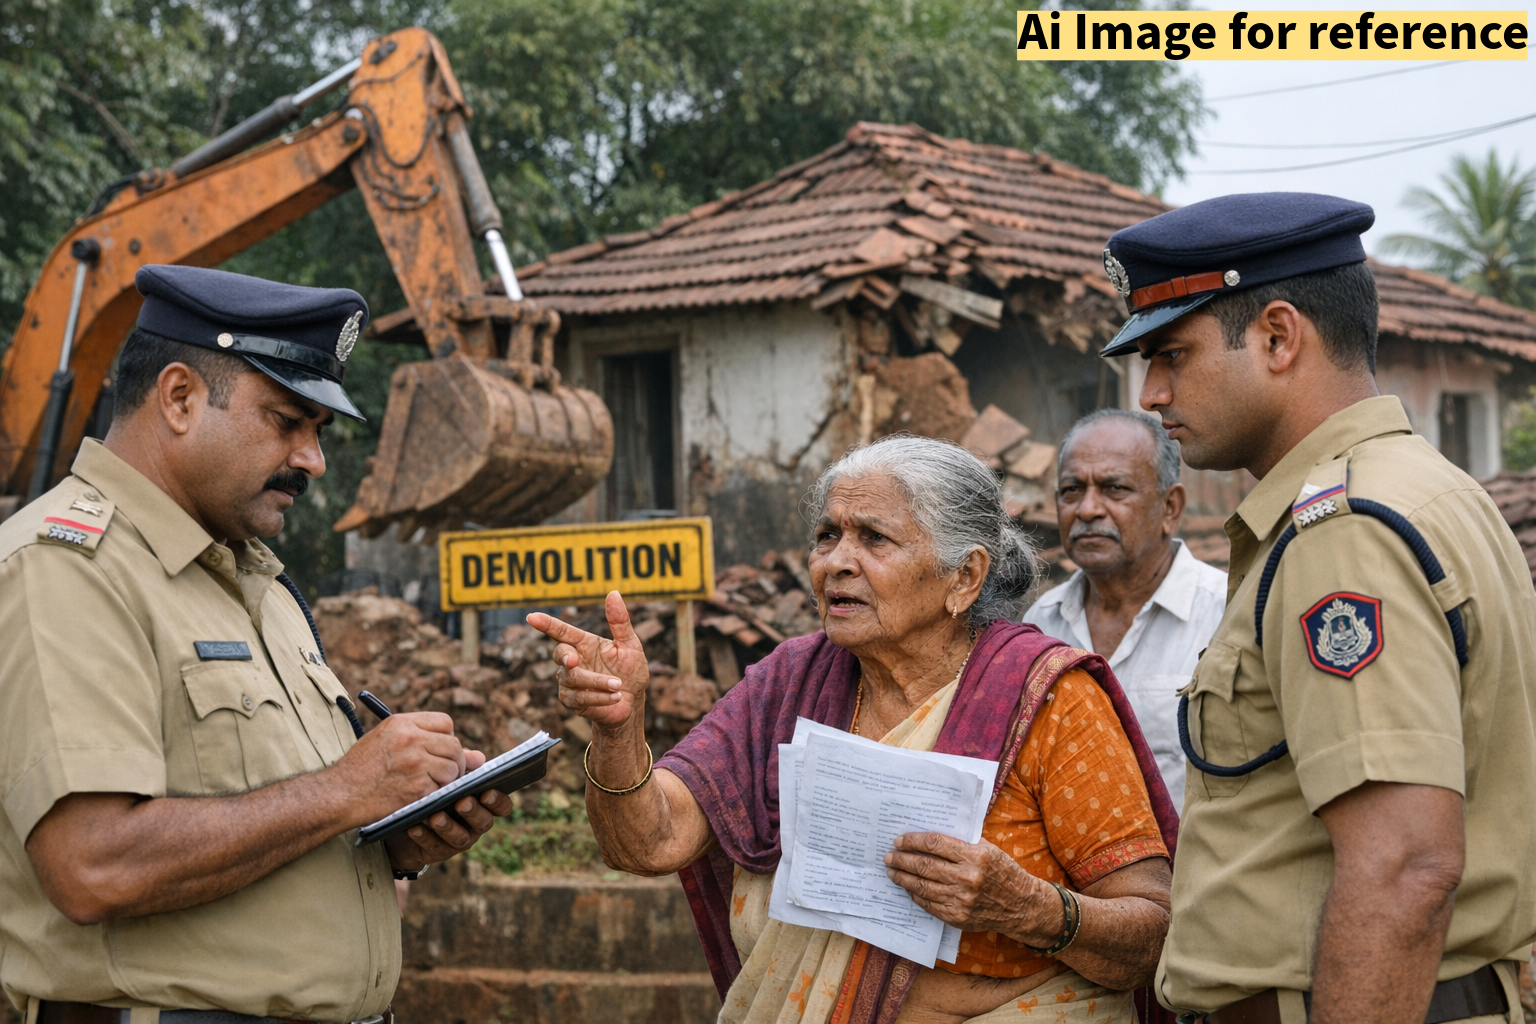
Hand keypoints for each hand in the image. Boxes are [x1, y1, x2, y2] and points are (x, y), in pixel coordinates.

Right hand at [329, 712, 467, 824]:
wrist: (338, 795)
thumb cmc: (361, 769)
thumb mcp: (386, 742)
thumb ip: (427, 741)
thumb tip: (480, 756)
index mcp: (401, 723)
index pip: (445, 722)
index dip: (446, 738)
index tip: (438, 750)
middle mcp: (410, 739)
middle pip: (453, 745)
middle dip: (454, 761)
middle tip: (442, 773)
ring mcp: (415, 763)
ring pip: (453, 768)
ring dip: (447, 780)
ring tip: (429, 785)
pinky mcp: (417, 788)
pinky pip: (443, 789)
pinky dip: (437, 795)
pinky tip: (421, 797)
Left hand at [383, 749, 513, 870]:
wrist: (406, 819)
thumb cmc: (435, 791)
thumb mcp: (448, 776)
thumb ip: (463, 766)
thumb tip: (477, 758)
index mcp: (482, 805)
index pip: (501, 806)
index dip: (498, 801)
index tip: (487, 792)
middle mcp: (475, 825)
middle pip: (484, 822)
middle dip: (474, 812)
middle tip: (462, 802)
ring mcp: (457, 840)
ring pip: (460, 838)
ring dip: (448, 827)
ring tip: (435, 816)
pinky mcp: (437, 852)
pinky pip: (434, 847)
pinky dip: (425, 837)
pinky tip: (415, 827)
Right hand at [528, 591, 649, 727]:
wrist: (633, 702)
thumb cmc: (630, 671)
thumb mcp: (630, 645)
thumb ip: (620, 621)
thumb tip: (614, 593)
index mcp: (584, 643)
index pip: (561, 631)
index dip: (546, 624)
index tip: (531, 617)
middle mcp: (574, 660)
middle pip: (560, 653)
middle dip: (566, 657)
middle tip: (574, 661)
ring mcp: (569, 681)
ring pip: (573, 678)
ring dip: (598, 681)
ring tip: (618, 686)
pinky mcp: (572, 700)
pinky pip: (580, 697)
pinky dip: (599, 697)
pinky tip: (615, 697)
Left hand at [885, 832, 1060, 942]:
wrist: (1020, 905)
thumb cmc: (1003, 871)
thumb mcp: (988, 849)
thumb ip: (961, 842)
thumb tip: (927, 836)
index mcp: (976, 856)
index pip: (935, 844)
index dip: (914, 841)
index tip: (900, 840)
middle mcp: (968, 878)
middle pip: (924, 866)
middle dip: (902, 860)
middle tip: (889, 856)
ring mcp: (962, 900)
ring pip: (923, 886)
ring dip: (903, 878)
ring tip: (892, 871)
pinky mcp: (958, 917)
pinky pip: (929, 904)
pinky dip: (916, 894)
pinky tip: (909, 887)